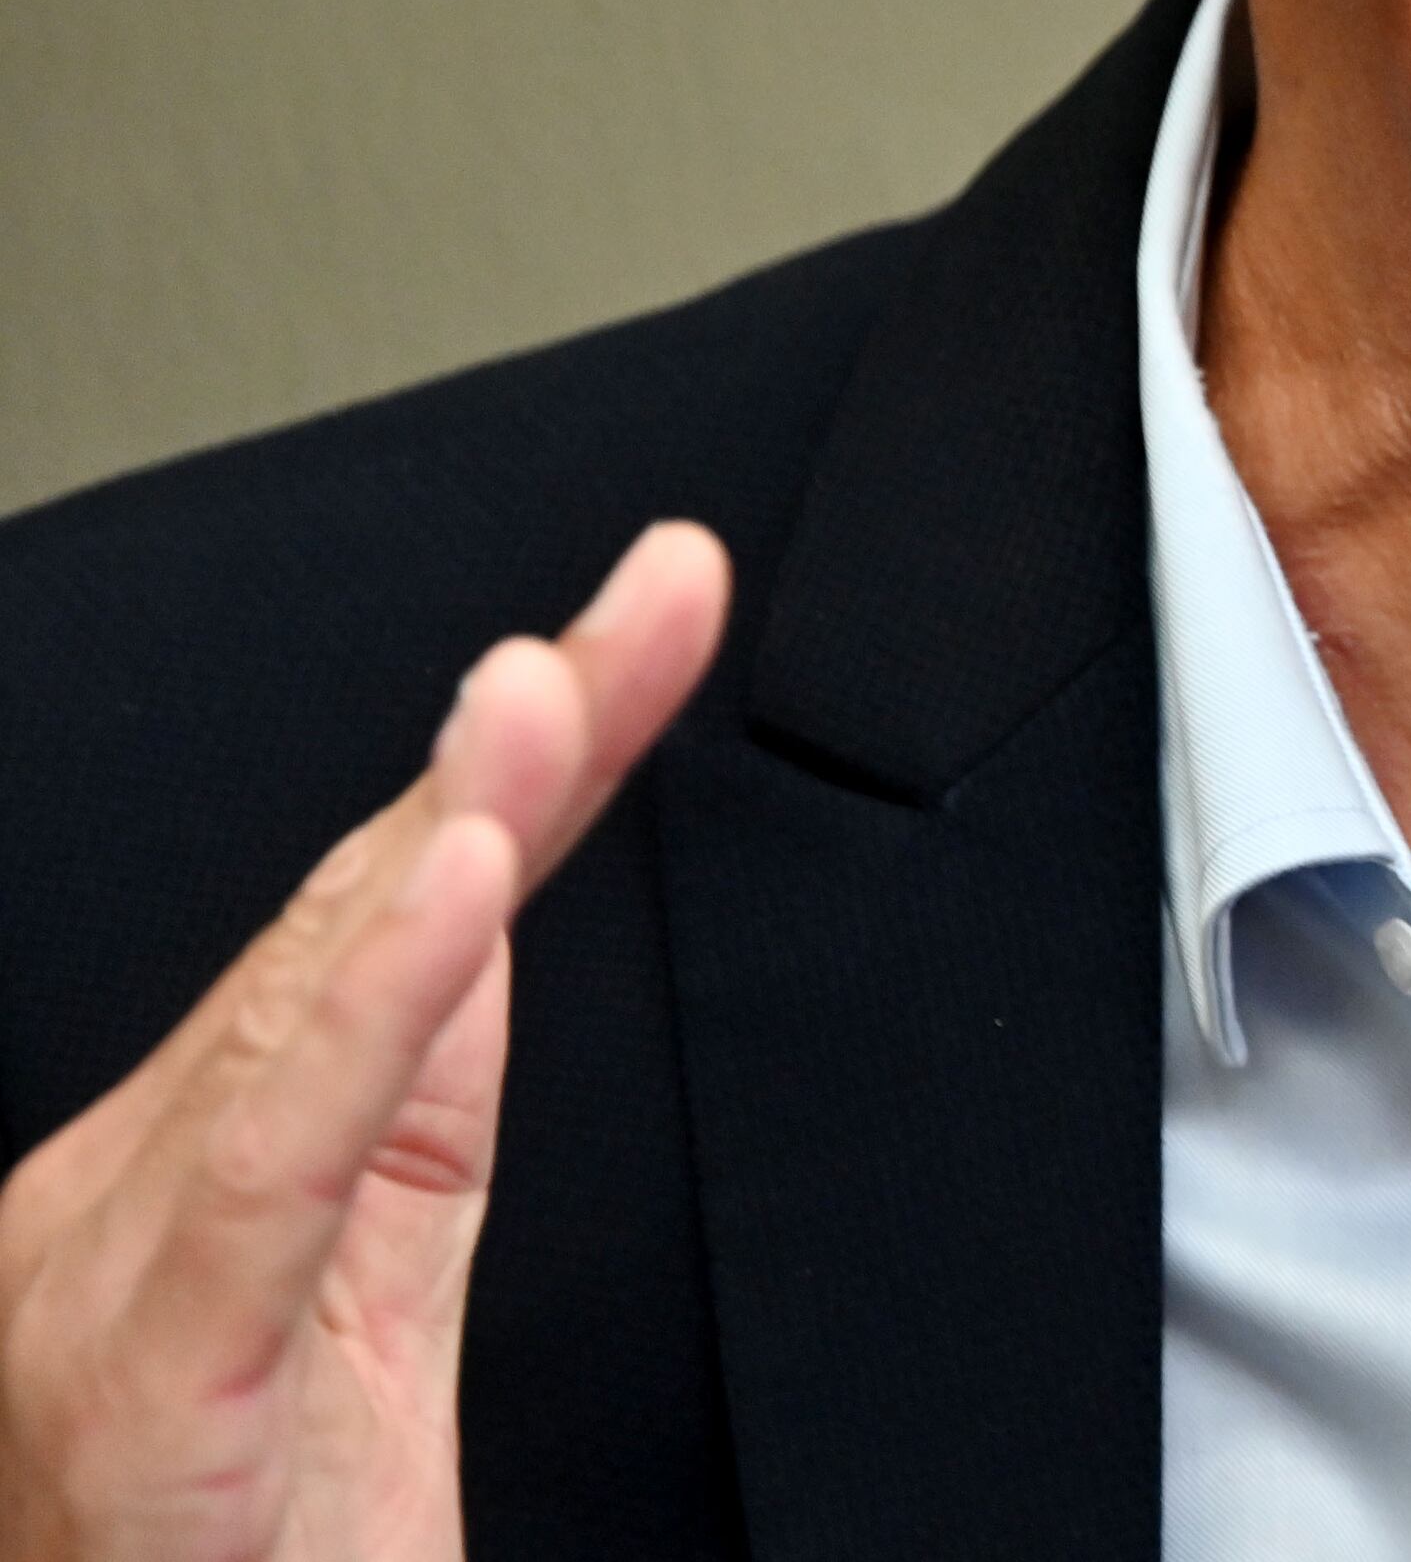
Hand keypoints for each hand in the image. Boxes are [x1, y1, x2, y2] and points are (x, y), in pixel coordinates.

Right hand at [0, 524, 731, 1561]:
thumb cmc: (243, 1555)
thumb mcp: (362, 1311)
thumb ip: (405, 1123)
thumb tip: (475, 932)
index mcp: (184, 1172)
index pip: (378, 914)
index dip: (519, 759)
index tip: (651, 620)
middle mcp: (119, 1197)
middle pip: (352, 919)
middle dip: (520, 743)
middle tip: (656, 591)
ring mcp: (108, 1277)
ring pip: (305, 1004)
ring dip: (448, 824)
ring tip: (554, 684)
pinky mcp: (147, 1377)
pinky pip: (274, 1165)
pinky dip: (374, 1007)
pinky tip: (457, 884)